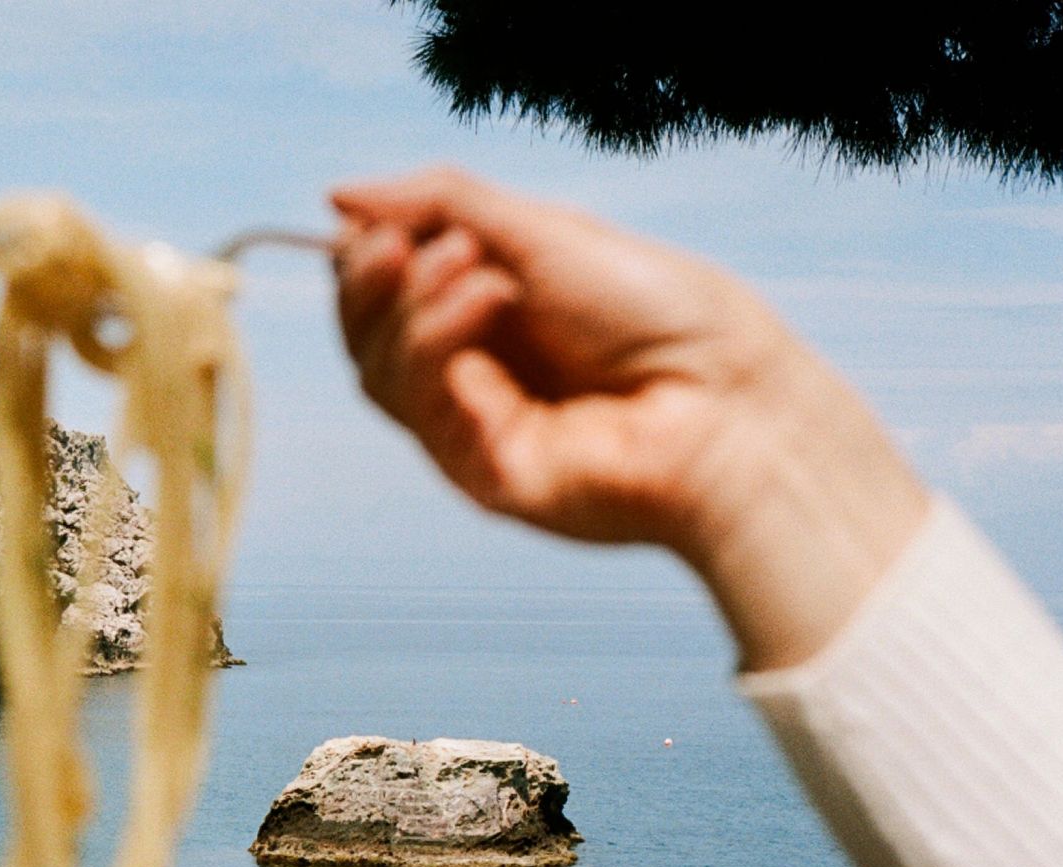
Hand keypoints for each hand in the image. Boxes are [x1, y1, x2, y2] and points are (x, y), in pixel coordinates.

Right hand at [331, 167, 930, 670]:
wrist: (725, 398)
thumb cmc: (657, 312)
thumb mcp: (543, 231)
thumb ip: (442, 206)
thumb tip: (337, 196)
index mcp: (487, 308)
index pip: (385, 287)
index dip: (366, 253)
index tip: (383, 223)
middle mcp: (472, 368)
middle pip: (366, 333)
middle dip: (369, 282)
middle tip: (403, 247)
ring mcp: (470, 426)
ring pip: (380, 372)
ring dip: (413, 311)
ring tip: (481, 275)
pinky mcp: (476, 475)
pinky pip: (418, 413)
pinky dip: (437, 347)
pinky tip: (489, 305)